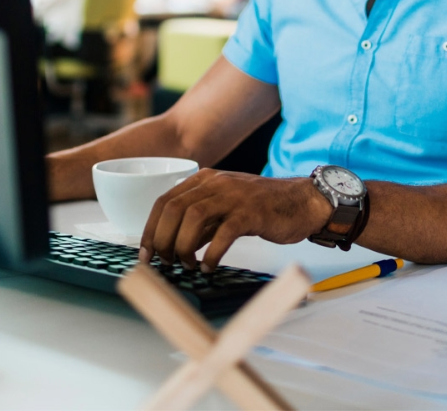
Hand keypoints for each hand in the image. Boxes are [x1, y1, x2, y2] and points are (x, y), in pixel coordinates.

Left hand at [138, 169, 332, 271]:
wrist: (301, 201)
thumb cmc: (262, 208)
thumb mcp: (224, 208)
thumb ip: (200, 223)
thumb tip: (173, 245)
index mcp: (204, 180)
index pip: (165, 201)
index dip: (150, 228)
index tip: (145, 253)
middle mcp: (215, 183)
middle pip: (174, 208)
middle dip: (162, 239)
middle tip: (164, 263)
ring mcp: (233, 196)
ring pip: (193, 218)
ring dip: (183, 246)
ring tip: (186, 264)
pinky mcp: (251, 213)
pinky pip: (223, 233)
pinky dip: (212, 254)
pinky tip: (209, 267)